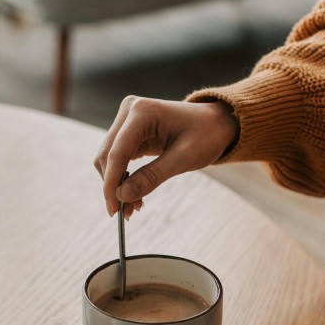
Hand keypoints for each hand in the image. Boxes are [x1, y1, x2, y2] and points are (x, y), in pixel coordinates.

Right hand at [94, 96, 237, 218]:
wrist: (216, 123)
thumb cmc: (206, 135)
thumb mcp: (183, 159)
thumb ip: (152, 177)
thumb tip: (122, 196)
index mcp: (142, 112)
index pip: (117, 152)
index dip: (111, 183)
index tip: (113, 209)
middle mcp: (130, 110)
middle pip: (107, 154)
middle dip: (113, 186)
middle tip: (123, 213)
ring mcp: (128, 120)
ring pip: (109, 158)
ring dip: (116, 184)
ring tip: (132, 207)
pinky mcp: (130, 131)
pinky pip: (118, 158)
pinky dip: (123, 178)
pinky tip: (134, 195)